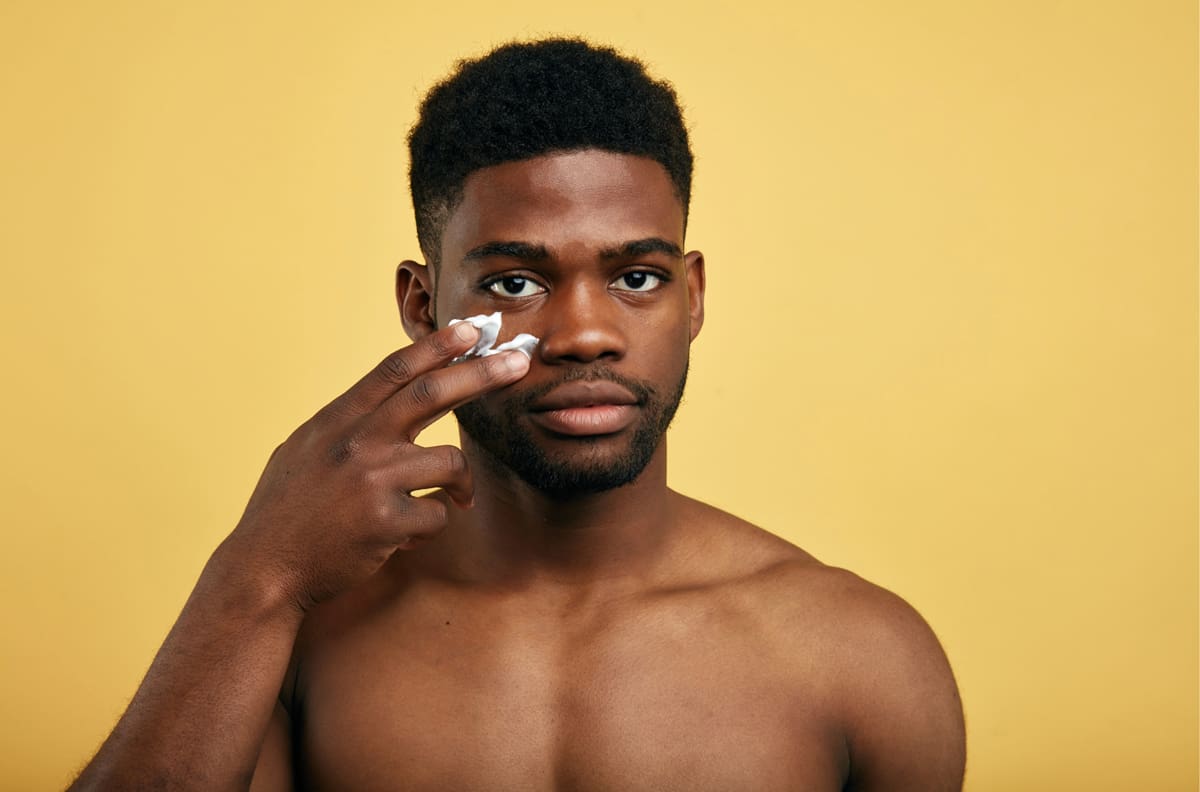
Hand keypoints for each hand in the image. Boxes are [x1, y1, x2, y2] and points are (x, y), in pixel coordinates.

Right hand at [224, 322, 528, 612]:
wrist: (263, 569)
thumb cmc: (287, 511)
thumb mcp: (305, 449)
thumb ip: (348, 423)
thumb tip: (389, 398)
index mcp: (337, 420)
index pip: (394, 369)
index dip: (437, 345)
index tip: (472, 328)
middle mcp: (355, 442)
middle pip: (432, 394)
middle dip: (482, 373)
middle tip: (520, 361)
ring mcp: (371, 480)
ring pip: (450, 462)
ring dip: (461, 482)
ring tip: (454, 497)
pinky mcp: (386, 521)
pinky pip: (438, 514)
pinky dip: (429, 525)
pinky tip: (402, 537)